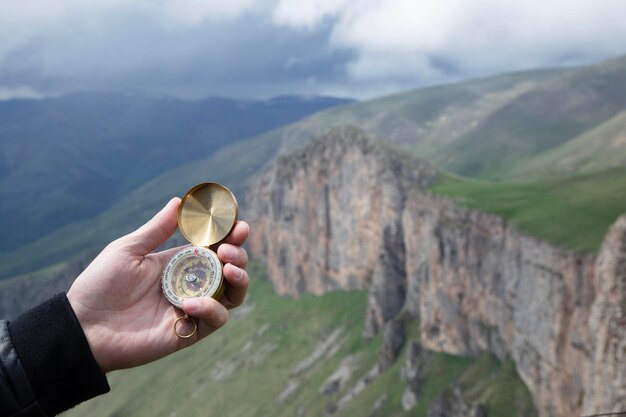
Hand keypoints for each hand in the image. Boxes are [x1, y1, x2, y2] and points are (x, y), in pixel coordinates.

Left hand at [67, 197, 248, 372]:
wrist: (84, 326)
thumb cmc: (101, 285)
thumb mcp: (128, 249)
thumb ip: (156, 229)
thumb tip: (178, 201)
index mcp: (180, 262)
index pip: (215, 247)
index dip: (231, 236)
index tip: (239, 225)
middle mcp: (191, 284)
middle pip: (231, 270)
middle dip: (240, 255)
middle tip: (230, 248)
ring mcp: (192, 308)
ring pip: (232, 295)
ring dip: (240, 280)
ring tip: (229, 268)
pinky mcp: (189, 331)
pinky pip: (215, 320)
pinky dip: (211, 309)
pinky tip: (189, 303)